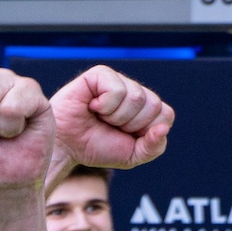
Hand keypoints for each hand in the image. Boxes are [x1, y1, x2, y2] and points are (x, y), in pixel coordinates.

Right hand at [51, 65, 172, 169]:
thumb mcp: (131, 156)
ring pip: (137, 97)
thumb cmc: (97, 147)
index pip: (165, 115)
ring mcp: (118, 80)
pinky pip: (117, 89)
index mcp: (147, 108)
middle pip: (154, 104)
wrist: (65, 147)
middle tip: (110, 126)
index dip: (145, 131)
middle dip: (130, 124)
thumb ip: (153, 147)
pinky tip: (92, 107)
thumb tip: (163, 129)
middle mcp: (136, 91)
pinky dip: (105, 106)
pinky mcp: (100, 74)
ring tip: (100, 116)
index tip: (125, 135)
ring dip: (116, 116)